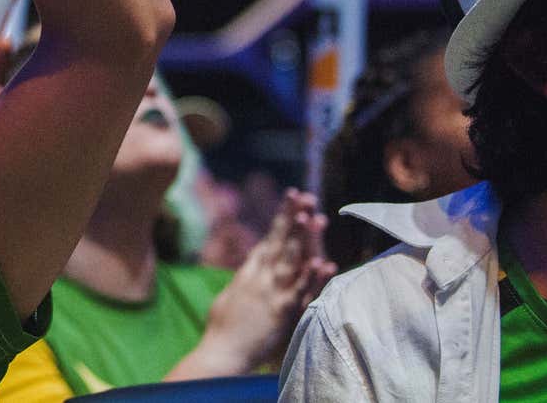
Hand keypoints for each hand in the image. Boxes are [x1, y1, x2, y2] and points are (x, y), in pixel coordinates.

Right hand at [194, 190, 337, 373]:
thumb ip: (243, 280)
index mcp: (247, 273)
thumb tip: (249, 269)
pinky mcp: (282, 311)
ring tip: (318, 217)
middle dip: (292, 217)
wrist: (221, 351)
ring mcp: (271, 292)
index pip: (268, 240)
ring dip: (305, 238)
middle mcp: (259, 277)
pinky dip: (313, 278)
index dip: (281, 220)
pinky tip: (325, 264)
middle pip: (280, 242)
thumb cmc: (222, 328)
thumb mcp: (229, 296)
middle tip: (304, 195)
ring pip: (291, 259)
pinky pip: (301, 292)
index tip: (291, 199)